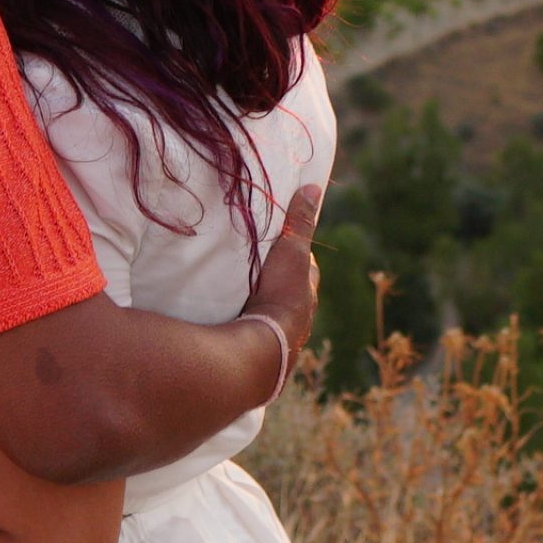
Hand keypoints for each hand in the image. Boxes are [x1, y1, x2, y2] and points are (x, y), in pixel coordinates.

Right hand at [245, 183, 323, 369]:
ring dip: (258, 307)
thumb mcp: (292, 251)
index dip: (296, 254)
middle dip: (276, 283)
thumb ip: (300, 222)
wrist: (263, 348)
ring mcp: (278, 340)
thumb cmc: (281, 296)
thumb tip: (314, 188)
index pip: (305, 269)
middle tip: (257, 269)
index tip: (282, 242)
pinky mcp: (257, 355)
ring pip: (270, 316)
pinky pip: (251, 334)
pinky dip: (244, 326)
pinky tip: (228, 323)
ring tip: (237, 295)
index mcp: (306, 295)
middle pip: (287, 294)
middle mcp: (297, 320)